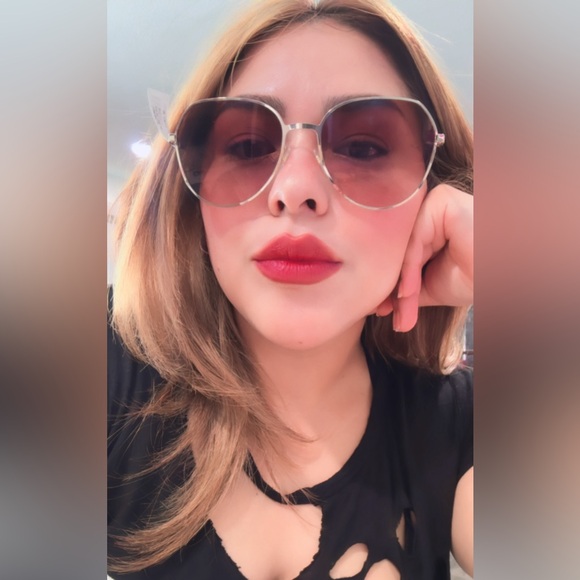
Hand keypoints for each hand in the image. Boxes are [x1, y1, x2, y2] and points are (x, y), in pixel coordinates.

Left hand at [376, 184, 472, 331]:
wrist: (504, 276)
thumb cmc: (474, 277)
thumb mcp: (430, 285)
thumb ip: (404, 289)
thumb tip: (377, 305)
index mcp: (426, 224)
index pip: (397, 251)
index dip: (388, 280)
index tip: (380, 309)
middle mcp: (428, 209)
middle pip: (397, 247)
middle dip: (390, 282)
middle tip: (381, 310)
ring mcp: (434, 202)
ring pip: (403, 245)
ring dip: (399, 280)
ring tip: (399, 306)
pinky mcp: (442, 200)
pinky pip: (415, 239)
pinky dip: (409, 268)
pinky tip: (408, 291)